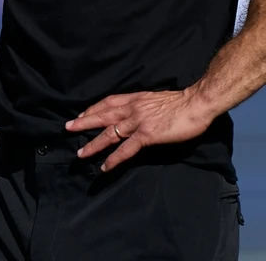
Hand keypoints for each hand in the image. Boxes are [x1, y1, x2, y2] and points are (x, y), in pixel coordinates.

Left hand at [65, 89, 215, 171]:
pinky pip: (126, 149)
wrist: (196, 103)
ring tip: (80, 153)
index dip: (94, 108)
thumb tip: (138, 112)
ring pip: (110, 133)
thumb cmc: (182, 102)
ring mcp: (138, 122)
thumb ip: (145, 105)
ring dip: (94, 144)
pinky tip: (105, 166)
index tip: (82, 113)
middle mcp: (133, 108)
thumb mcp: (156, 98)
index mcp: (136, 98)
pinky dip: (114, 158)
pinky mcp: (147, 135)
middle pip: (103, 115)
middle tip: (68, 127)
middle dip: (84, 122)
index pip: (109, 102)